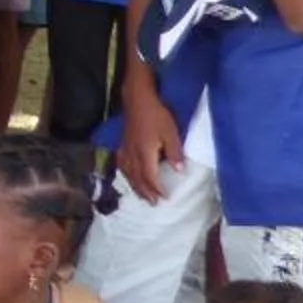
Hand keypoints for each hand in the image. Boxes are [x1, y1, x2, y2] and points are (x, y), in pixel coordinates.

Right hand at [115, 89, 183, 204]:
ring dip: (135, 186)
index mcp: (145, 153)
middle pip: (138, 178)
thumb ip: (175, 152)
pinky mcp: (123, 144)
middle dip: (146, 192)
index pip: (150, 177)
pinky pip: (122, 164)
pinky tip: (128, 175)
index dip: (157, 189)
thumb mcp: (171, 132)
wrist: (138, 99)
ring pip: (128, 173)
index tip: (165, 198)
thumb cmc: (156, 114)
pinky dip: (126, 173)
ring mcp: (126, 149)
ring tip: (142, 195)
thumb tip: (179, 171)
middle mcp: (133, 154)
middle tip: (154, 203)